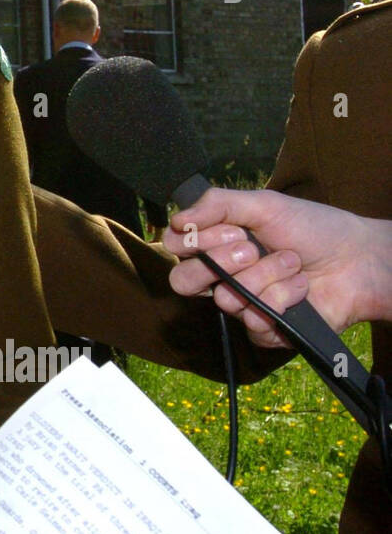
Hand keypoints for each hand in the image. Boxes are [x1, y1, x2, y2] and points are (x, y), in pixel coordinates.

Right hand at [161, 187, 391, 343]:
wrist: (359, 258)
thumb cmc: (314, 228)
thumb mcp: (264, 203)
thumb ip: (216, 204)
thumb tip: (175, 220)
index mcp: (217, 244)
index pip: (175, 247)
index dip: (194, 240)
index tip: (230, 228)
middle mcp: (223, 276)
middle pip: (182, 281)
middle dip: (217, 262)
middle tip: (250, 249)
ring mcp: (242, 304)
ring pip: (225, 298)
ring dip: (264, 274)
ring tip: (293, 263)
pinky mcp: (265, 329)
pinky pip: (253, 320)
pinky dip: (282, 297)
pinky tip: (301, 286)